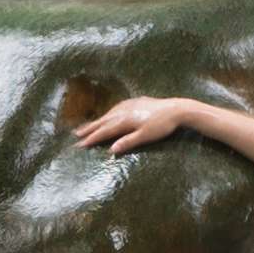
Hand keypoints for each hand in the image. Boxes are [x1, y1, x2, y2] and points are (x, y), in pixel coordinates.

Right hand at [75, 94, 191, 153]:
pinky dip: (109, 113)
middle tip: (76, 134)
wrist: (177, 109)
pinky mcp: (136, 102)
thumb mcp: (145, 136)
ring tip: (88, 126)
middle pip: (103, 121)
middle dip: (89, 128)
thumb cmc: (162, 126)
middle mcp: (123, 111)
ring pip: (109, 114)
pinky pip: (116, 108)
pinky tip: (109, 114)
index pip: (104, 131)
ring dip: (98, 120)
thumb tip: (111, 150)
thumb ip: (128, 142)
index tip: (80, 144)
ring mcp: (129, 105)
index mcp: (124, 120)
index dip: (92, 138)